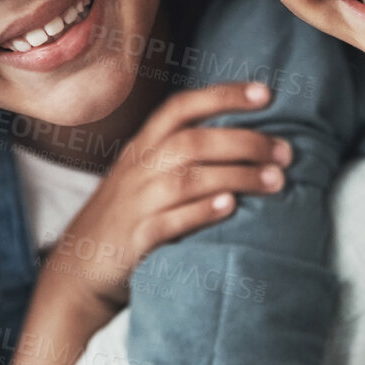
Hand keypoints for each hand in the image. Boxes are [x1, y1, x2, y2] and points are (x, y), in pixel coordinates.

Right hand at [39, 81, 290, 320]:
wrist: (78, 270)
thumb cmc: (126, 216)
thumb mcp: (144, 175)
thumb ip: (181, 154)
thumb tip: (245, 139)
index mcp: (142, 146)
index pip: (181, 107)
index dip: (223, 96)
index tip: (266, 94)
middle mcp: (138, 168)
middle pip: (194, 141)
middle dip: (246, 142)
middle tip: (286, 153)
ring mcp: (136, 204)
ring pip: (188, 179)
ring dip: (237, 176)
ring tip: (276, 181)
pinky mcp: (136, 239)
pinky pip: (169, 221)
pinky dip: (201, 212)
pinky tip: (231, 207)